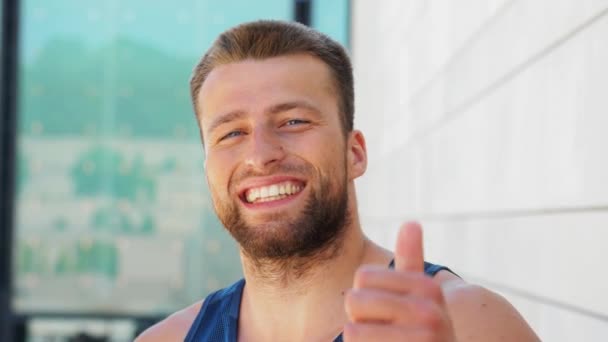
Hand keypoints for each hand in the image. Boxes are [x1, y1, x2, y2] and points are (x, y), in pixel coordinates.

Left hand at [343, 222, 455, 340]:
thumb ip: (413, 261)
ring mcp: (419, 340)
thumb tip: (411, 222)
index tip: (390, 313)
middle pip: (354, 300)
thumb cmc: (424, 334)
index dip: (367, 297)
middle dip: (362, 320)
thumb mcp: (423, 298)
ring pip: (352, 331)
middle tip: (386, 334)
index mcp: (427, 288)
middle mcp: (428, 313)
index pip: (362, 277)